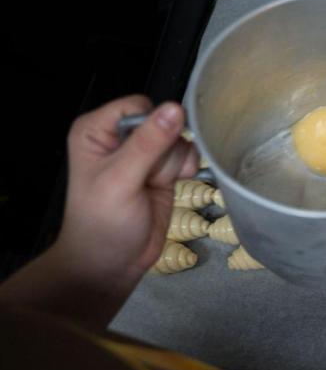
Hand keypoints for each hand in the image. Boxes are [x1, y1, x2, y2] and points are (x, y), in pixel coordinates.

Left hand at [56, 96, 197, 292]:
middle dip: (165, 148)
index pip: (138, 106)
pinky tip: (175, 184)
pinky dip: (186, 169)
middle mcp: (119, 137)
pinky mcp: (162, 170)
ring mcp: (143, 154)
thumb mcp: (122, 180)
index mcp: (96, 130)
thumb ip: (149, 144)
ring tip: (158, 184)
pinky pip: (186, 155)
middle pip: (163, 122)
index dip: (151, 125)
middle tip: (149, 176)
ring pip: (178, 139)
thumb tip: (177, 108)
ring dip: (175, 162)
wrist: (112, 263)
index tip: (149, 154)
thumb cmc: (104, 222)